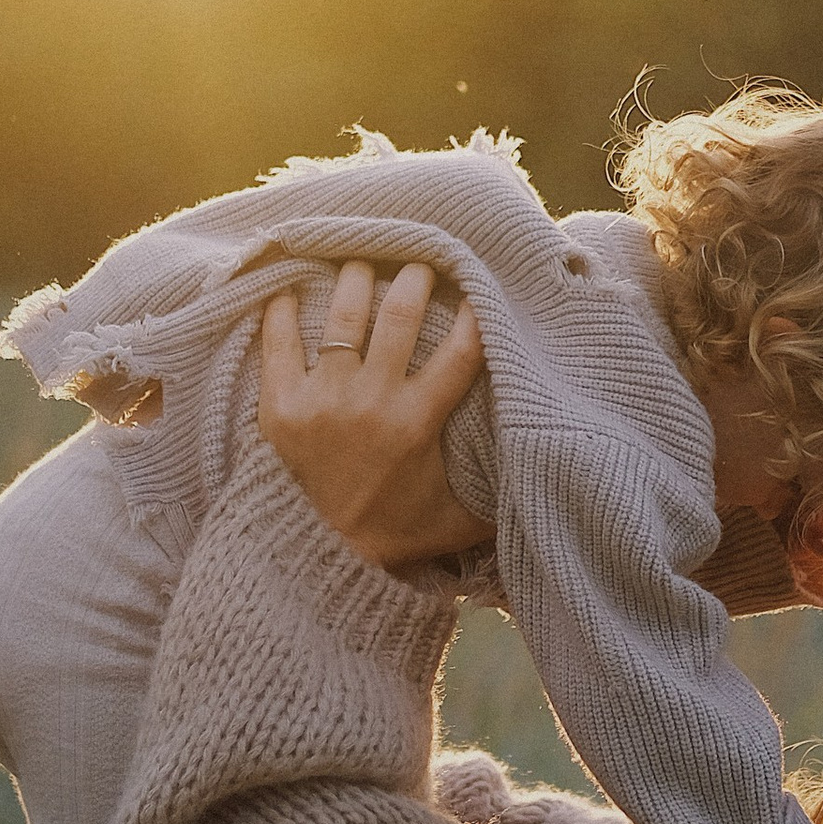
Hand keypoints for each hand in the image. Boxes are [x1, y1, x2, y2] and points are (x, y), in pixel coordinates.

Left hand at [258, 263, 488, 569]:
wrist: (314, 560)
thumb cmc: (391, 536)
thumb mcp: (455, 522)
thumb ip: (497, 502)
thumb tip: (544, 486)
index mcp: (418, 422)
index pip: (461, 351)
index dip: (475, 314)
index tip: (477, 289)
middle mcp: (373, 401)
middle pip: (399, 315)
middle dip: (413, 278)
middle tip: (416, 263)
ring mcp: (322, 399)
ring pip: (342, 316)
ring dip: (354, 279)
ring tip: (360, 262)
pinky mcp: (279, 407)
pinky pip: (278, 342)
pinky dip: (281, 310)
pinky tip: (287, 287)